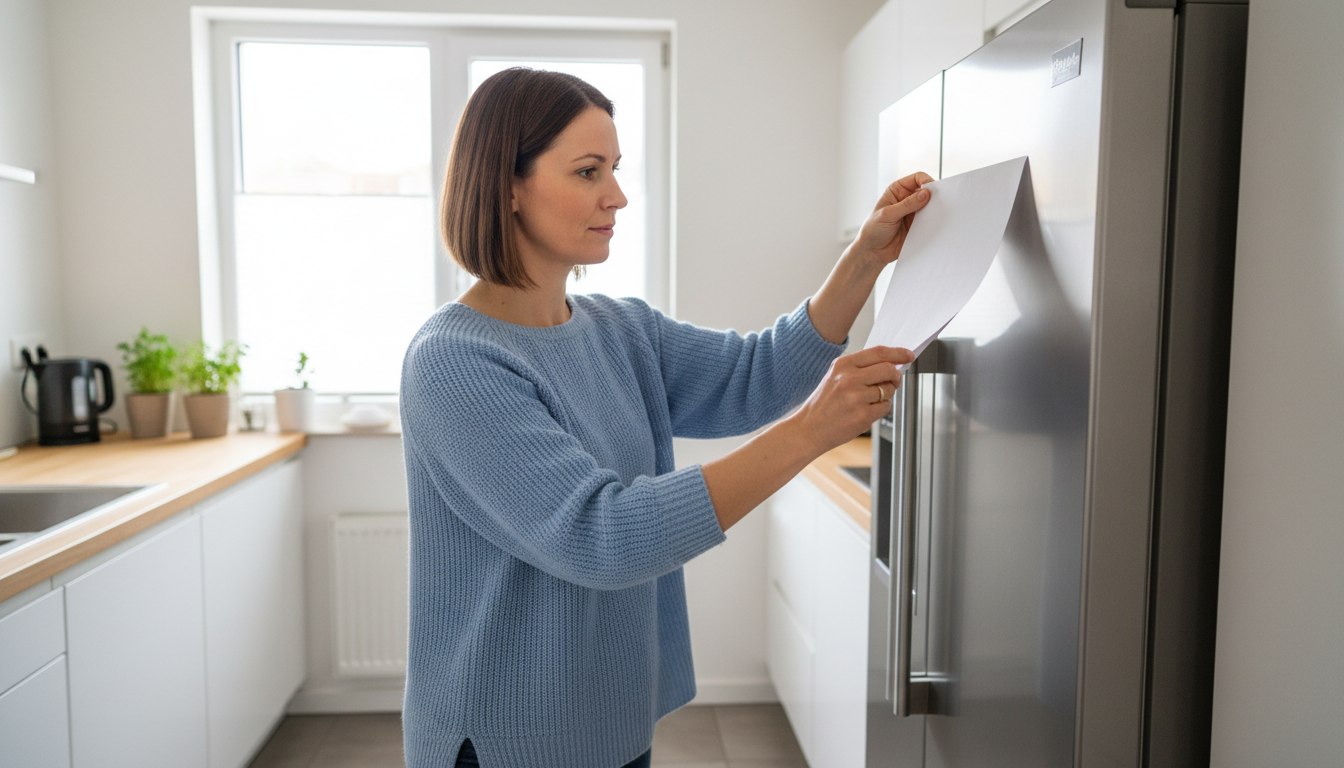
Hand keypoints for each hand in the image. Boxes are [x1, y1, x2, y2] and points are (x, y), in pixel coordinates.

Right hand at [789, 346, 914, 452]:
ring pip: (889, 390)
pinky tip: (867, 411)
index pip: (878, 353)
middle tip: (893, 381)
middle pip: (889, 369)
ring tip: (870, 400)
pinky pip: (885, 407)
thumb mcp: (835, 377)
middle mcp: (849, 378)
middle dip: (896, 376)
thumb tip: (891, 364)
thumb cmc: (824, 404)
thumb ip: (860, 368)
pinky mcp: (862, 415)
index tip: (908, 355)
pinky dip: (881, 409)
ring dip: (887, 395)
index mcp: (843, 365)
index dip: (898, 353)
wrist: (809, 429)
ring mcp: (856, 397)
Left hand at [849, 171, 933, 269]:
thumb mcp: (887, 215)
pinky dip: (934, 221)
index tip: (932, 190)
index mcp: (897, 190)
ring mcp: (914, 212)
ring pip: (930, 206)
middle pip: (927, 191)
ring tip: (935, 215)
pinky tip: (933, 225)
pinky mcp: (918, 225)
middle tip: (939, 202)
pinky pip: (930, 220)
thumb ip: (906, 205)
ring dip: (934, 209)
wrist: (873, 252)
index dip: (926, 181)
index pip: (917, 178)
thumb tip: (925, 194)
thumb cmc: (873, 230)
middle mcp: (907, 199)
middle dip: (934, 195)